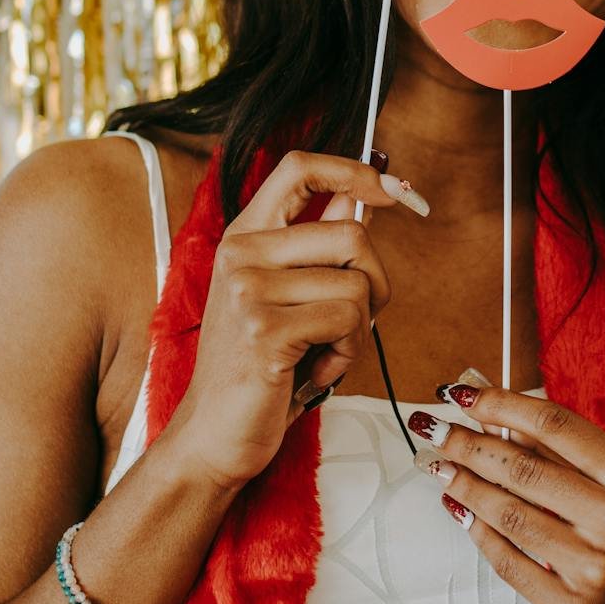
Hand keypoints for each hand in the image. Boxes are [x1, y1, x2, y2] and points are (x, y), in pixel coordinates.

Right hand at [174, 149, 428, 490]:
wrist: (213, 436)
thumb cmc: (258, 372)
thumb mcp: (284, 301)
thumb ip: (316, 250)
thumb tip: (360, 202)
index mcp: (243, 238)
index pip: (298, 167)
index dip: (354, 170)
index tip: (391, 192)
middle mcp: (241, 254)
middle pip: (352, 234)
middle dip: (375, 285)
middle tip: (350, 325)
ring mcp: (249, 290)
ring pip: (358, 284)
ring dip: (359, 330)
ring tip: (322, 354)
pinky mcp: (266, 330)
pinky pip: (349, 321)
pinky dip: (347, 354)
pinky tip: (315, 372)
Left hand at [411, 382, 604, 603]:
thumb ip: (574, 454)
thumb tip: (501, 416)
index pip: (554, 426)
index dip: (500, 405)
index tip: (462, 393)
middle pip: (521, 468)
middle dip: (466, 443)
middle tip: (434, 429)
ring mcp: (594, 571)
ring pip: (507, 515)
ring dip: (463, 485)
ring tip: (439, 467)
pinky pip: (509, 564)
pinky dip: (478, 533)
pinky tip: (462, 512)